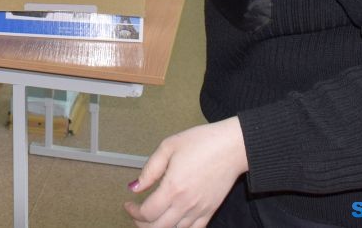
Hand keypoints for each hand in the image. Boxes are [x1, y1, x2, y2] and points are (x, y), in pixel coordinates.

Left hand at [124, 118, 247, 227]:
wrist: (231, 147)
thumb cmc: (202, 142)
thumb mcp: (168, 147)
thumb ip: (150, 170)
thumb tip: (135, 187)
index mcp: (173, 187)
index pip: (147, 213)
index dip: (134, 212)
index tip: (129, 204)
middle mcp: (185, 204)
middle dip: (142, 224)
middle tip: (137, 213)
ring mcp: (199, 210)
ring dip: (159, 227)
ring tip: (152, 218)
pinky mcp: (210, 211)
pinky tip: (173, 222)